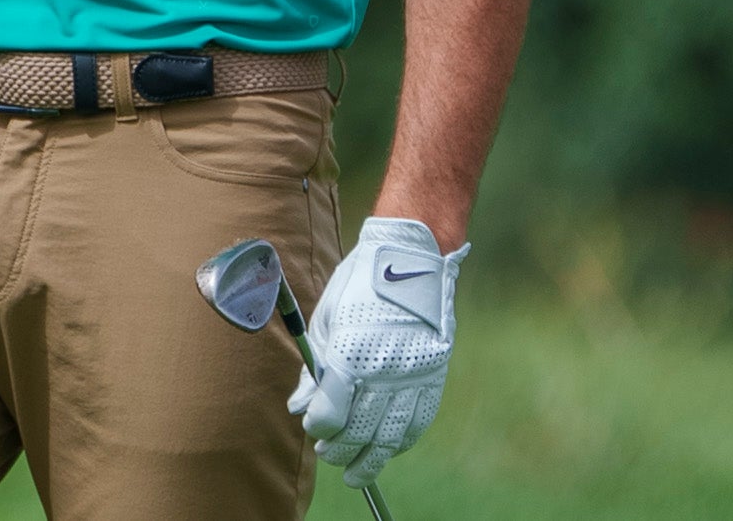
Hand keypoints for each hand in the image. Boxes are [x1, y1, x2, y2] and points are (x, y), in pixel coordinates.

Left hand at [291, 216, 467, 485]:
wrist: (410, 261)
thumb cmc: (358, 287)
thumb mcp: (326, 321)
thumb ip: (314, 370)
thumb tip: (299, 407)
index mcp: (350, 354)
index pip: (330, 413)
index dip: (318, 427)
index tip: (312, 427)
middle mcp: (383, 371)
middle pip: (358, 431)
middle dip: (339, 448)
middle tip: (327, 452)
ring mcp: (412, 377)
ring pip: (390, 436)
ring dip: (370, 459)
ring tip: (355, 470)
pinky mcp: (433, 377)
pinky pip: (417, 422)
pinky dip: (401, 441)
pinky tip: (387, 449)